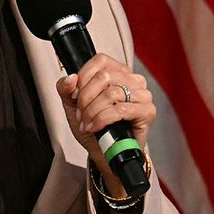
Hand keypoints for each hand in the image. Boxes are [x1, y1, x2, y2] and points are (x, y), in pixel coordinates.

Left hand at [55, 54, 154, 193]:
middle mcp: (133, 80)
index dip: (83, 77)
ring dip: (92, 111)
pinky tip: (95, 127)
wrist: (105, 153)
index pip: (100, 61)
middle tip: (80, 114)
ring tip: (87, 123)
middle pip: (104, 77)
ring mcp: (143, 95)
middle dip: (86, 99)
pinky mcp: (148, 112)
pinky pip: (120, 110)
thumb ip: (66, 88)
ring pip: (111, 93)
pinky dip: (102, 119)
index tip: (75, 95)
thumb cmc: (94, 127)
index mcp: (118, 72)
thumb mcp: (73, 105)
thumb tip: (70, 78)